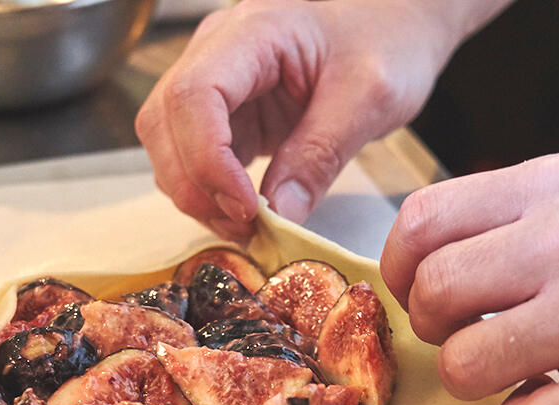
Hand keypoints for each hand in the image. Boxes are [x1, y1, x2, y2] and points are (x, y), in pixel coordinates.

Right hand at [136, 0, 499, 240]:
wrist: (395, 24)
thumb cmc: (387, 38)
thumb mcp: (369, 98)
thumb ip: (321, 155)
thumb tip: (279, 214)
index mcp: (252, 32)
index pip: (194, 95)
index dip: (207, 159)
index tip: (245, 206)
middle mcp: (218, 52)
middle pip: (163, 122)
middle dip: (194, 184)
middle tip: (245, 226)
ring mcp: (218, 83)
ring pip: (168, 144)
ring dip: (196, 193)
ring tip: (247, 224)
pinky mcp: (228, 114)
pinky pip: (194, 156)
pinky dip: (210, 192)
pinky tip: (245, 212)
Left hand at [380, 152, 558, 404]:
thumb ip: (510, 216)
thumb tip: (426, 264)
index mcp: (554, 183)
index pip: (421, 221)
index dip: (400, 269)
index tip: (421, 291)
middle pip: (432, 294)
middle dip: (432, 329)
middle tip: (466, 335)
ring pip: (466, 365)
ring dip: (474, 382)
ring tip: (512, 373)